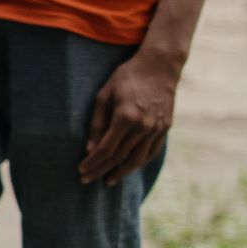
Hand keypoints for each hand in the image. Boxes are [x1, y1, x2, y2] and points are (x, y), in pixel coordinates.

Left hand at [80, 50, 179, 185]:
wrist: (160, 66)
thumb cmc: (127, 78)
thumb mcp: (104, 95)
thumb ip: (97, 123)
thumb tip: (89, 149)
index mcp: (126, 118)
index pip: (106, 149)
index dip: (93, 163)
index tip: (81, 171)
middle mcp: (143, 127)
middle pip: (120, 157)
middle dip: (102, 171)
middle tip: (87, 181)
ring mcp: (157, 129)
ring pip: (137, 159)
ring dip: (121, 172)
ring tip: (108, 180)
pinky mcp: (165, 128)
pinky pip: (151, 152)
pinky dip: (139, 162)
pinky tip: (129, 167)